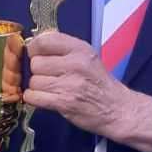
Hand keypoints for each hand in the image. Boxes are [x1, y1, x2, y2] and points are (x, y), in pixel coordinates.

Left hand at [25, 32, 151, 151]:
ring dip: (37, 88)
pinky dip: (35, 99)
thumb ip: (63, 49)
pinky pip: (33, 97)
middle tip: (50, 78)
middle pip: (36, 63)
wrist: (117, 110)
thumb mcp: (87, 57)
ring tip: (52, 90)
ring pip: (33, 81)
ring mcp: (70, 83)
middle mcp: (76, 63)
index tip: (37, 56)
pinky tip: (46, 99)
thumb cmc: (99, 84)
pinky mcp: (64, 102)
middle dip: (38, 72)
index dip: (34, 49)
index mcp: (80, 49)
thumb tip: (33, 46)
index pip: (43, 41)